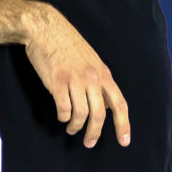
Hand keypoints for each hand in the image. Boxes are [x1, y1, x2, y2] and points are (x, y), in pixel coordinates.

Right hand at [22, 4, 128, 147]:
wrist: (47, 29)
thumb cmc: (68, 45)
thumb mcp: (92, 61)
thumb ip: (99, 81)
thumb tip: (104, 104)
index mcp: (104, 73)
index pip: (119, 103)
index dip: (123, 124)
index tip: (124, 141)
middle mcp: (93, 78)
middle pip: (99, 114)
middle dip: (95, 133)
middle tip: (89, 143)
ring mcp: (75, 79)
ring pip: (81, 114)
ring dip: (76, 127)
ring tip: (71, 129)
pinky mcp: (57, 81)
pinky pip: (64, 108)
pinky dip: (63, 117)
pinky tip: (61, 116)